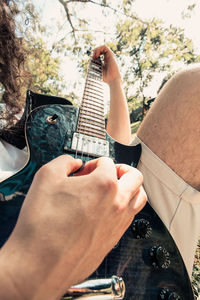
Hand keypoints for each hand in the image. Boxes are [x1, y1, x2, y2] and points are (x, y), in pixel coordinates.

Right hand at [0, 155, 145, 299]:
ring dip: (131, 187)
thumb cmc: (43, 225)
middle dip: (121, 169)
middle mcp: (117, 203)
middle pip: (134, 176)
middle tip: (109, 172)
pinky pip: (131, 217)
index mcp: (103, 184)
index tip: (84, 171)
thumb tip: (72, 163)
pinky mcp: (115, 239)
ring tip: (117, 187)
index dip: (93, 163)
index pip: (108, 162)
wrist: (41, 263)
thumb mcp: (46, 177)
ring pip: (139, 198)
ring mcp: (118, 223)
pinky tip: (109, 209)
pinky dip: (126, 207)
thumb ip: (63, 162)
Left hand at [93, 45, 120, 84]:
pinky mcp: (111, 55)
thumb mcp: (98, 71)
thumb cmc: (106, 78)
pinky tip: (97, 55)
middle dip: (95, 51)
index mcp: (105, 61)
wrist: (113, 80)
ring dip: (96, 50)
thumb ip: (95, 65)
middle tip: (93, 58)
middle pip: (101, 49)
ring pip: (102, 47)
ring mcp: (109, 56)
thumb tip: (89, 60)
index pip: (99, 53)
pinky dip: (99, 49)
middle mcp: (108, 57)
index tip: (92, 60)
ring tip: (95, 56)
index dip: (94, 54)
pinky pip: (104, 47)